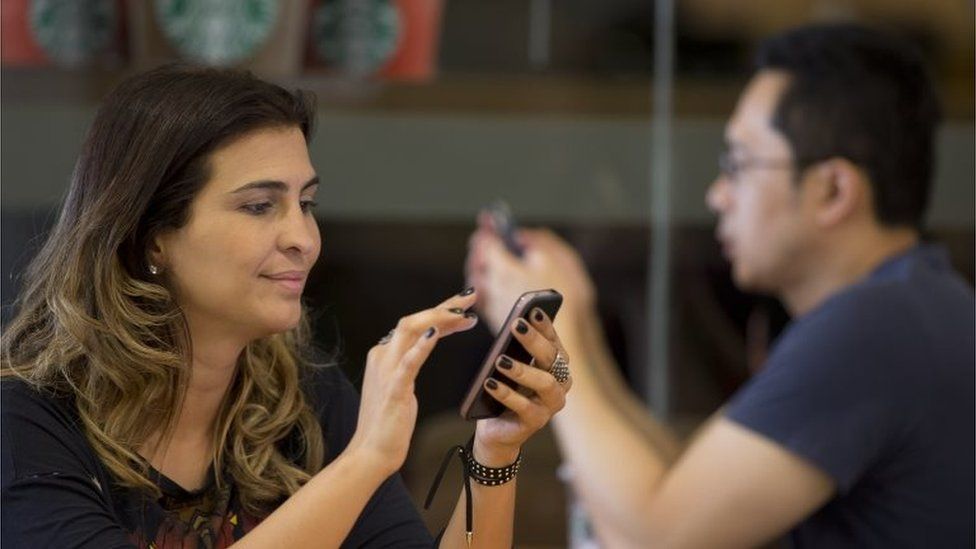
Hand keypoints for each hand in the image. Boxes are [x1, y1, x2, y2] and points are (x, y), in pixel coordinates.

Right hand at [347, 290, 478, 475]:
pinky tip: (436, 334)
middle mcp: (383, 355)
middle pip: (414, 319)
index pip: (416, 323)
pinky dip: (422, 345)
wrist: (371, 452)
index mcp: (385, 354)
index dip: (442, 312)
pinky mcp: (393, 389)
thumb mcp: (403, 383)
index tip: (466, 308)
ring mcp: (387, 370)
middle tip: (472, 297)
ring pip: (410, 330)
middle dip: (445, 306)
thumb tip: (427, 340)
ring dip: (438, 317)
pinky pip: (408, 362)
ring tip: (464, 313)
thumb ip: (411, 360)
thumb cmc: (390, 422)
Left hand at [465, 213, 595, 333]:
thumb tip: (521, 235)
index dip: (488, 229)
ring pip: (478, 279)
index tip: (489, 219)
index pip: (487, 242)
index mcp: (503, 269)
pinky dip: (485, 283)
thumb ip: (536, 242)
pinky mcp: (495, 320)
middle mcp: (492, 287)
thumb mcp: (555, 260)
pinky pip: (483, 296)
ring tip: (488, 258)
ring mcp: (491, 305)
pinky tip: (493, 283)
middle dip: (481, 247)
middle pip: (478, 261)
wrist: (563, 337)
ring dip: (481, 265)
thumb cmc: (562, 299)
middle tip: (487, 236)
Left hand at [472, 307, 572, 465]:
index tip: (532, 310)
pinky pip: (524, 407)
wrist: (499, 429)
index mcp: (556, 365)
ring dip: (522, 369)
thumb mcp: (510, 364)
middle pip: (551, 358)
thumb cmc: (507, 389)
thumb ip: (515, 347)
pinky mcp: (537, 422)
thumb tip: (512, 322)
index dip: (545, 325)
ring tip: (500, 360)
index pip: (554, 340)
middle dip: (533, 340)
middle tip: (515, 325)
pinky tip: (490, 383)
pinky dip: (506, 394)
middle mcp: (560, 383)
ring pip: (545, 383)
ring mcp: (551, 404)